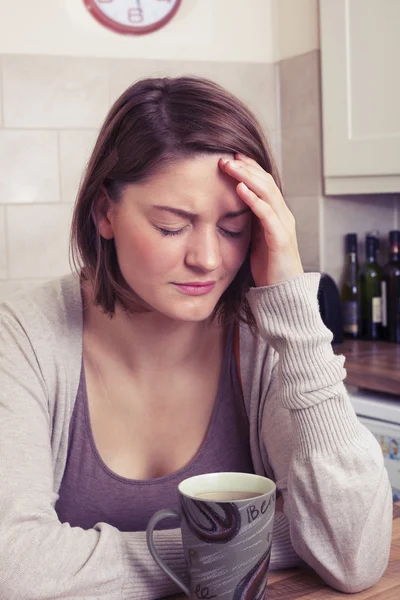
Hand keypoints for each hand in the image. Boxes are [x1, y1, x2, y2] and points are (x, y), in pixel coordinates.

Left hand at [218, 153, 302, 286]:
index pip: (264, 182)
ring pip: (267, 193)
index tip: (230, 156)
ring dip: (247, 177)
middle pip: (266, 182)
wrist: (282, 293)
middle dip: (246, 167)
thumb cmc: (268, 266)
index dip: (249, 168)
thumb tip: (227, 207)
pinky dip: (254, 200)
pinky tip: (240, 190)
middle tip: (226, 156)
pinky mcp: (281, 240)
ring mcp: (283, 226)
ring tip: (230, 166)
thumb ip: (248, 221)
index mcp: (276, 214)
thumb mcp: (255, 238)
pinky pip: (267, 215)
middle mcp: (283, 215)